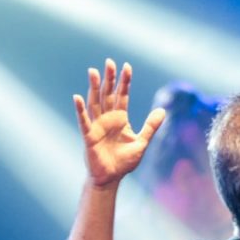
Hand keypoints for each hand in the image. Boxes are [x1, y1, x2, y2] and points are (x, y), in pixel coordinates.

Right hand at [73, 58, 165, 187]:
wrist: (112, 178)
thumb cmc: (124, 161)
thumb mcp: (141, 142)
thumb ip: (150, 127)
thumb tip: (162, 111)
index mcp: (120, 119)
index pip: (122, 96)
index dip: (124, 82)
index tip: (126, 66)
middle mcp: (108, 119)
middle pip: (107, 95)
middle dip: (109, 79)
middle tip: (109, 62)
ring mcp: (97, 126)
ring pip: (95, 103)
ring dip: (93, 87)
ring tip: (93, 71)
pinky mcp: (89, 136)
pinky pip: (84, 121)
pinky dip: (80, 110)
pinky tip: (77, 98)